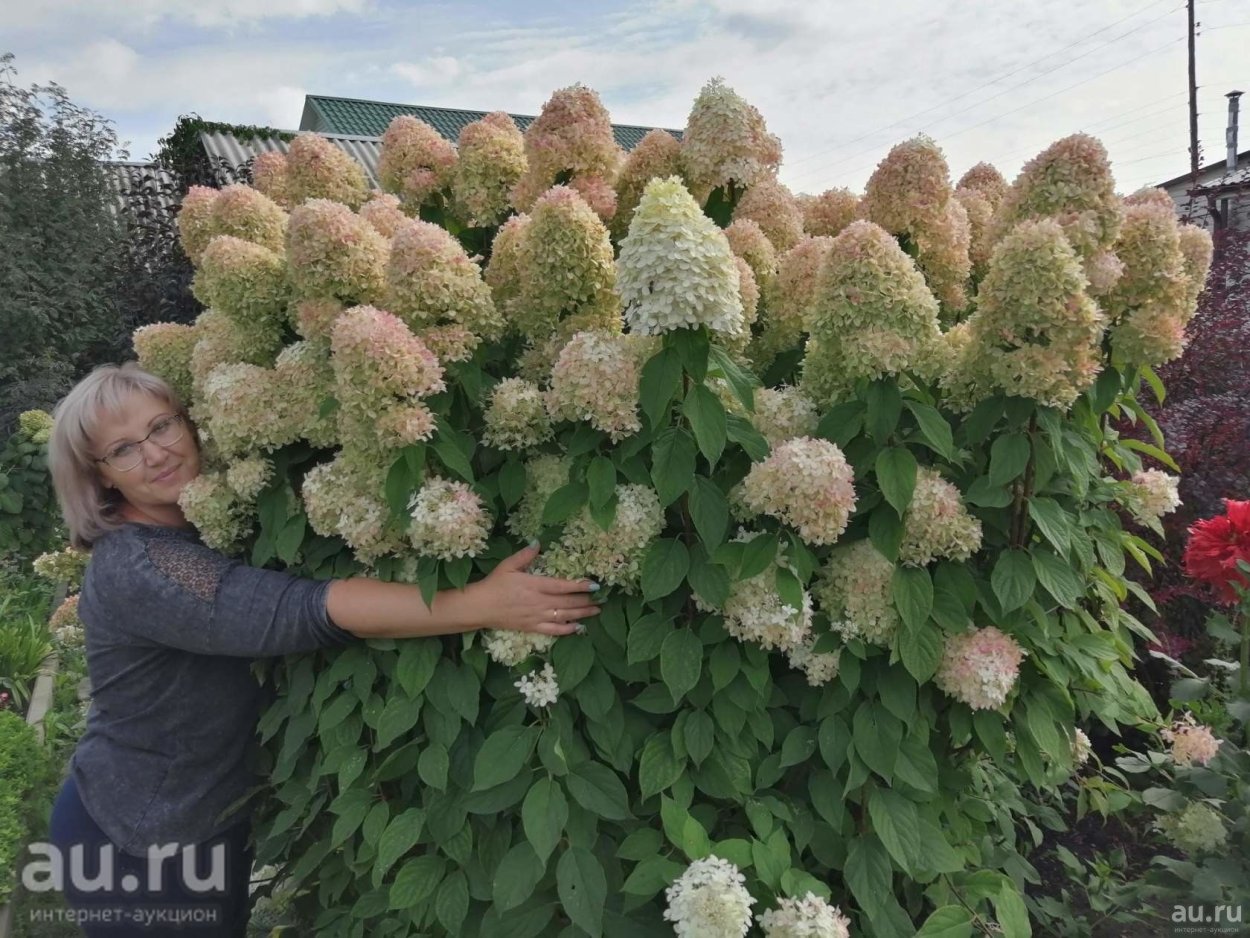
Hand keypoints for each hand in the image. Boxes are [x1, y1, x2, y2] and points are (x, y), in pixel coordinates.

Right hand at [468, 543, 599, 635]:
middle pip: (568, 603)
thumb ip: (525, 555)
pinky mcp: (532, 628)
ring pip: (564, 617)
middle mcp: (539, 602)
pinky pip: (553, 631)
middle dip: (585, 601)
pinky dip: (567, 630)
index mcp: (534, 585)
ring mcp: (537, 617)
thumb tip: (537, 542)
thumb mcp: (508, 565)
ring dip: (582, 614)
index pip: (562, 586)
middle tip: (600, 598)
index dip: (579, 586)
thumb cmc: (494, 584)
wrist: (480, 607)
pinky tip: (578, 628)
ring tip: (596, 611)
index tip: (593, 585)